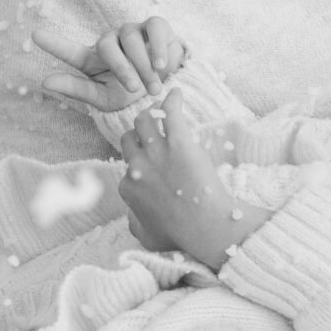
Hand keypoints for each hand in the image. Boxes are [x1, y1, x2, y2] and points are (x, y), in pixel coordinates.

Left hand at [30, 14, 187, 113]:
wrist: (167, 88)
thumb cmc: (131, 94)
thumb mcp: (104, 98)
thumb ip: (77, 89)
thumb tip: (45, 80)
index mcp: (93, 60)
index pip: (71, 52)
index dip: (55, 44)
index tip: (35, 35)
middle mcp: (109, 41)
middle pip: (107, 47)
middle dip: (122, 69)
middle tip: (134, 89)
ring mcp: (131, 31)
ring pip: (132, 41)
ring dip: (144, 67)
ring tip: (154, 88)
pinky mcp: (154, 26)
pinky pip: (154, 29)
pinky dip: (158, 47)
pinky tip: (161, 64)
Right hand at [118, 90, 271, 270]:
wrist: (205, 226)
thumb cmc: (180, 235)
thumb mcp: (148, 237)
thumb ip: (135, 225)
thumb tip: (131, 217)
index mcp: (128, 187)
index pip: (126, 167)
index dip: (137, 162)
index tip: (149, 160)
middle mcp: (136, 167)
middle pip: (130, 138)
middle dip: (138, 132)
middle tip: (151, 128)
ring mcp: (156, 153)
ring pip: (143, 120)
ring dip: (150, 112)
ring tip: (160, 108)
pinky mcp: (178, 143)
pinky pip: (170, 113)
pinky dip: (172, 100)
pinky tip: (176, 94)